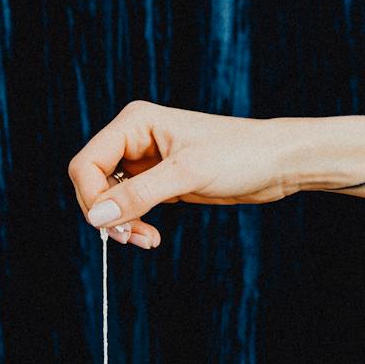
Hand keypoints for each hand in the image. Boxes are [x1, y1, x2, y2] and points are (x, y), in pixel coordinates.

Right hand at [66, 100, 301, 248]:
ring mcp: (144, 161)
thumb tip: (97, 216)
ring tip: (146, 240)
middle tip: (131, 237)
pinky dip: (134, 223)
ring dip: (121, 223)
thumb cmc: (239, 154)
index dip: (91, 197)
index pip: (87, 164)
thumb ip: (139, 194)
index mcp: (134, 123)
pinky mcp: (156, 181)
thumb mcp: (187, 174)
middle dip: (107, 213)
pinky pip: (129, 206)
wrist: (276, 162)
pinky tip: (151, 237)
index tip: (112, 225)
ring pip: (108, 198)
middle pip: (92, 183)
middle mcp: (133, 139)